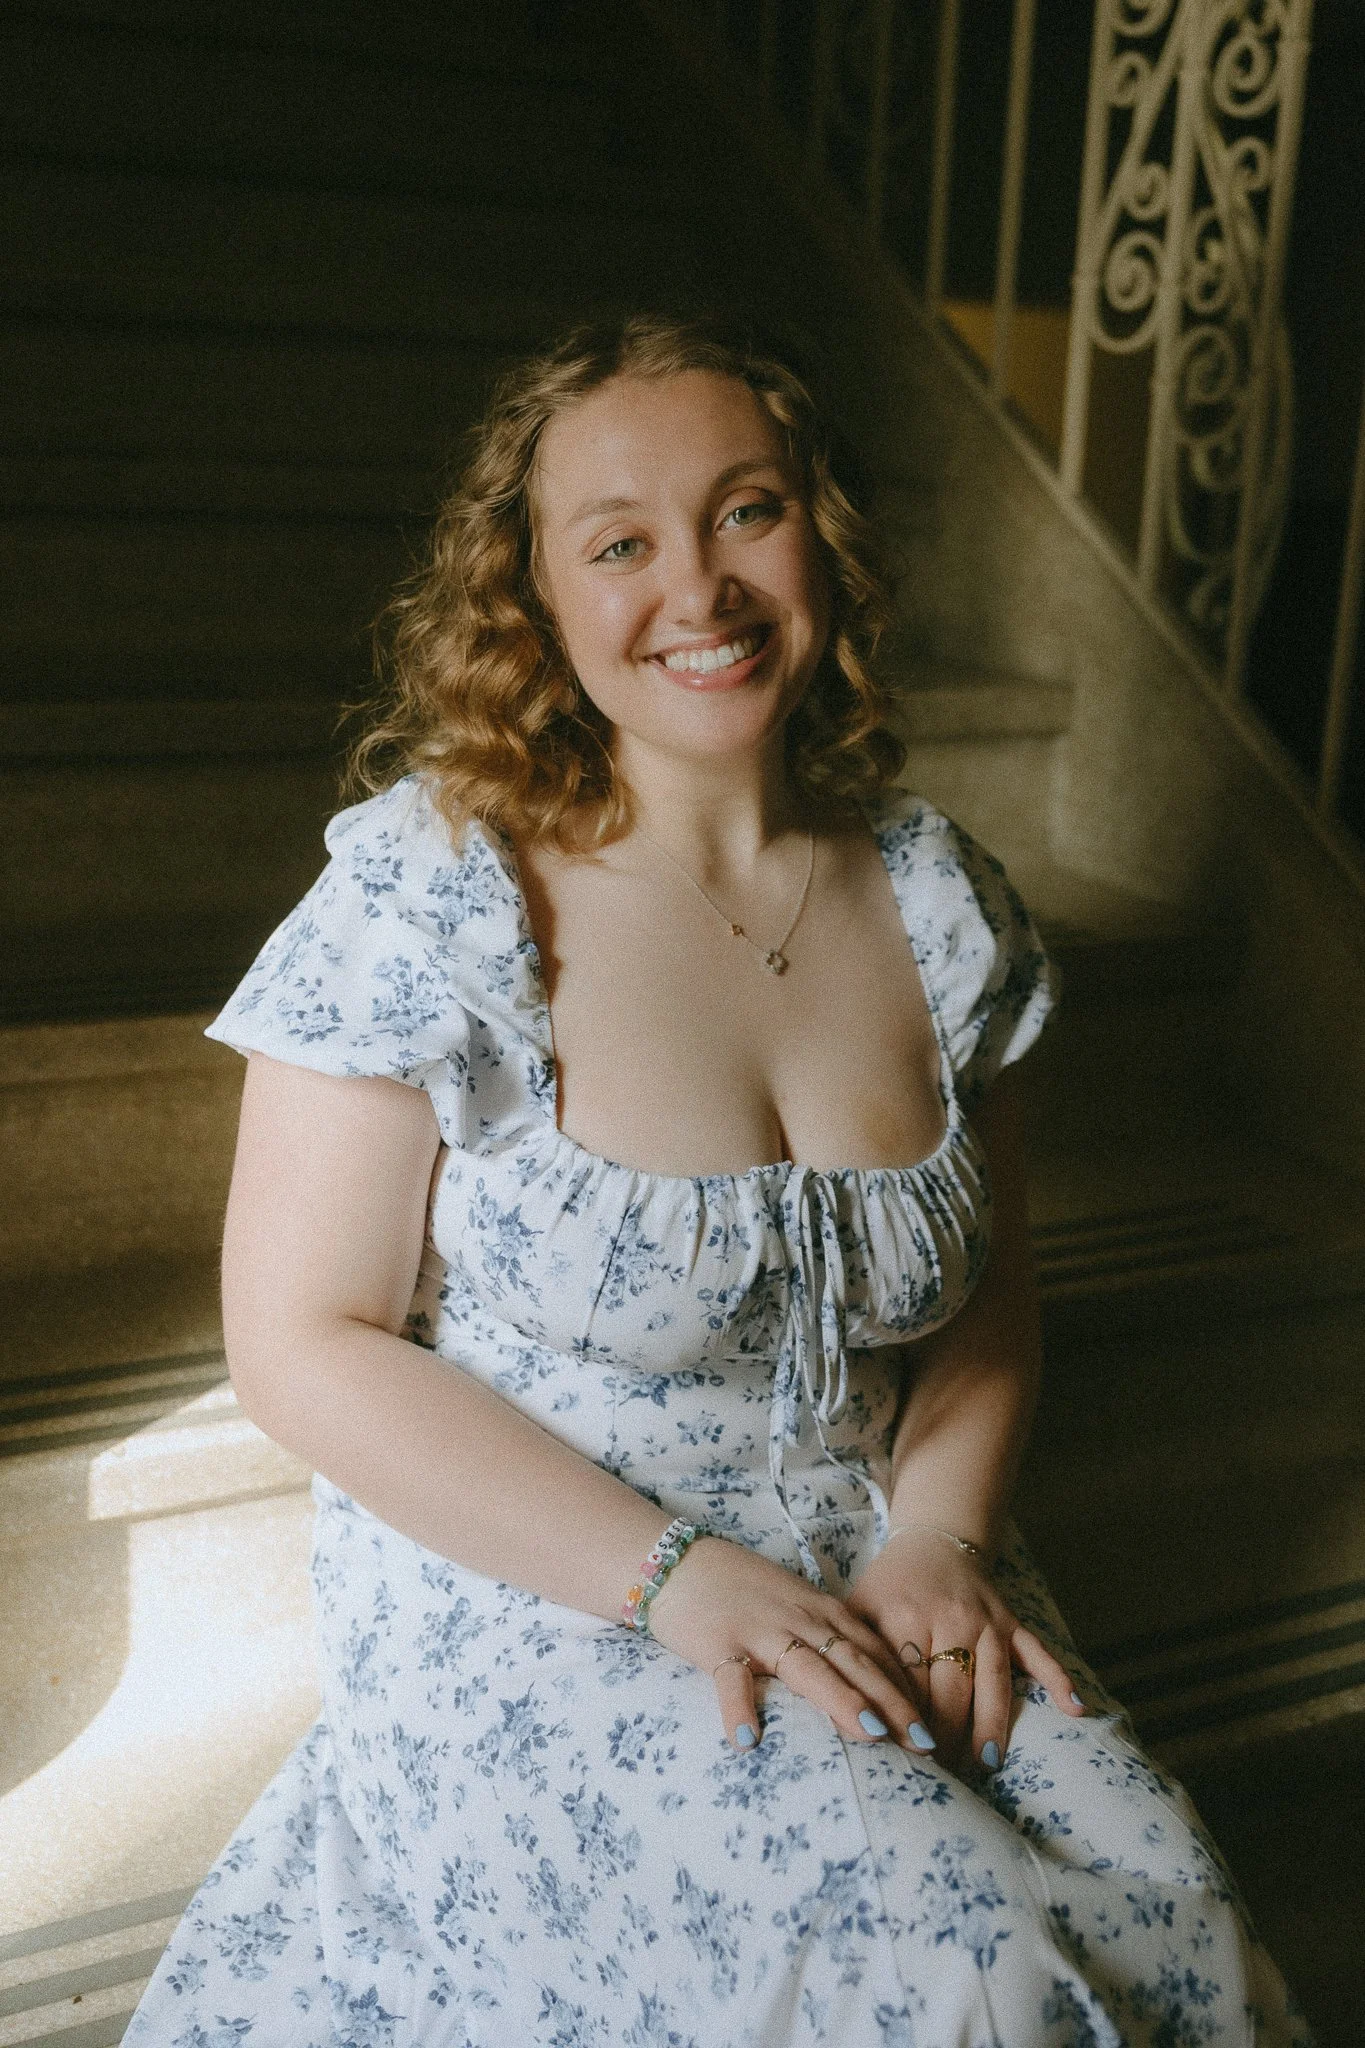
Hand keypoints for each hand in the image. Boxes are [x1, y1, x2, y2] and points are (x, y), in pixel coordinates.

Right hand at [645, 1535, 931, 1754]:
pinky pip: (731, 1679)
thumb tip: (870, 1686)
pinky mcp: (717, 1644)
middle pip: (854, 1663)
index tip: (935, 1726)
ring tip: (872, 1735)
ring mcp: (759, 1631)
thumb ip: (829, 1639)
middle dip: (894, 1703)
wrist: (678, 1561)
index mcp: (821, 1612)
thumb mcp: (795, 1608)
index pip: (875, 1651)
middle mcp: (799, 1620)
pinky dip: (740, 1708)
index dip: (907, 1688)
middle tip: (926, 1744)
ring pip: (808, 1667)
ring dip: (841, 1700)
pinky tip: (748, 1741)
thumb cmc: (741, 1591)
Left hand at [845, 1528, 1085, 1771]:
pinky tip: (1075, 1709)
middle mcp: (949, 1618)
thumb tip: (845, 1711)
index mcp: (903, 1615)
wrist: (934, 1541)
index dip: (905, 1724)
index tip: (902, 1760)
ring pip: (993, 1682)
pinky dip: (1058, 1679)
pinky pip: (1038, 1653)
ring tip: (985, 1763)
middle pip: (950, 1690)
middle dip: (945, 1737)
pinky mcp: (1012, 1621)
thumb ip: (854, 1654)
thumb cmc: (890, 1585)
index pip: (906, 1682)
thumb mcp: (860, 1608)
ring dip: (990, 1725)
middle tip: (940, 1776)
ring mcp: (986, 1620)